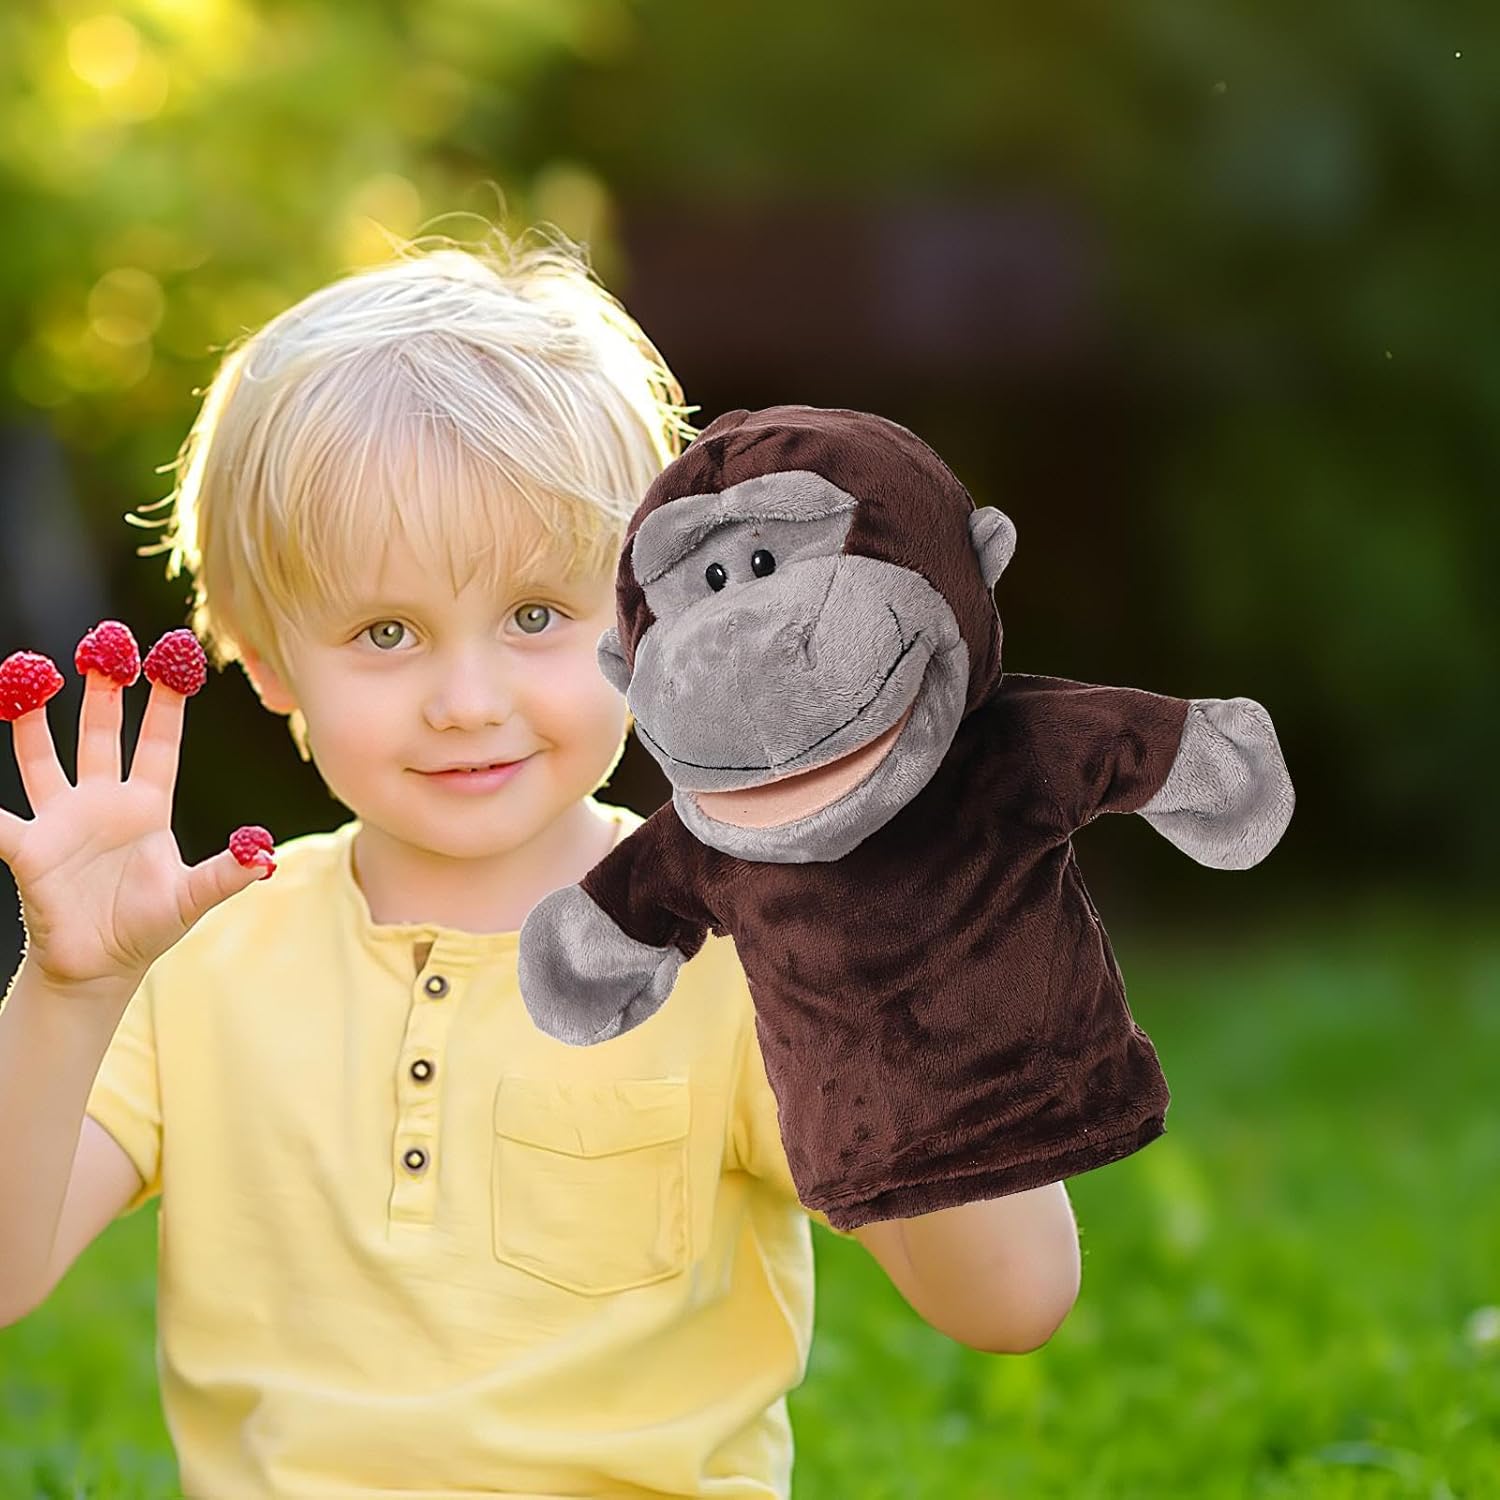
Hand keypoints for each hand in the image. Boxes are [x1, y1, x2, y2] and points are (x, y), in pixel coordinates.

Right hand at [0, 626, 271, 1000]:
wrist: (100, 967)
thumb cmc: (148, 927)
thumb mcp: (191, 899)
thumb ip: (225, 875)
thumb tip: (265, 857)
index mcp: (147, 806)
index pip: (158, 743)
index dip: (166, 702)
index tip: (175, 659)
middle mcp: (103, 802)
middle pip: (102, 733)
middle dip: (103, 689)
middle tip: (104, 643)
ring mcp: (63, 819)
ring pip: (42, 756)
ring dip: (32, 719)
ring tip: (27, 672)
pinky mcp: (29, 849)